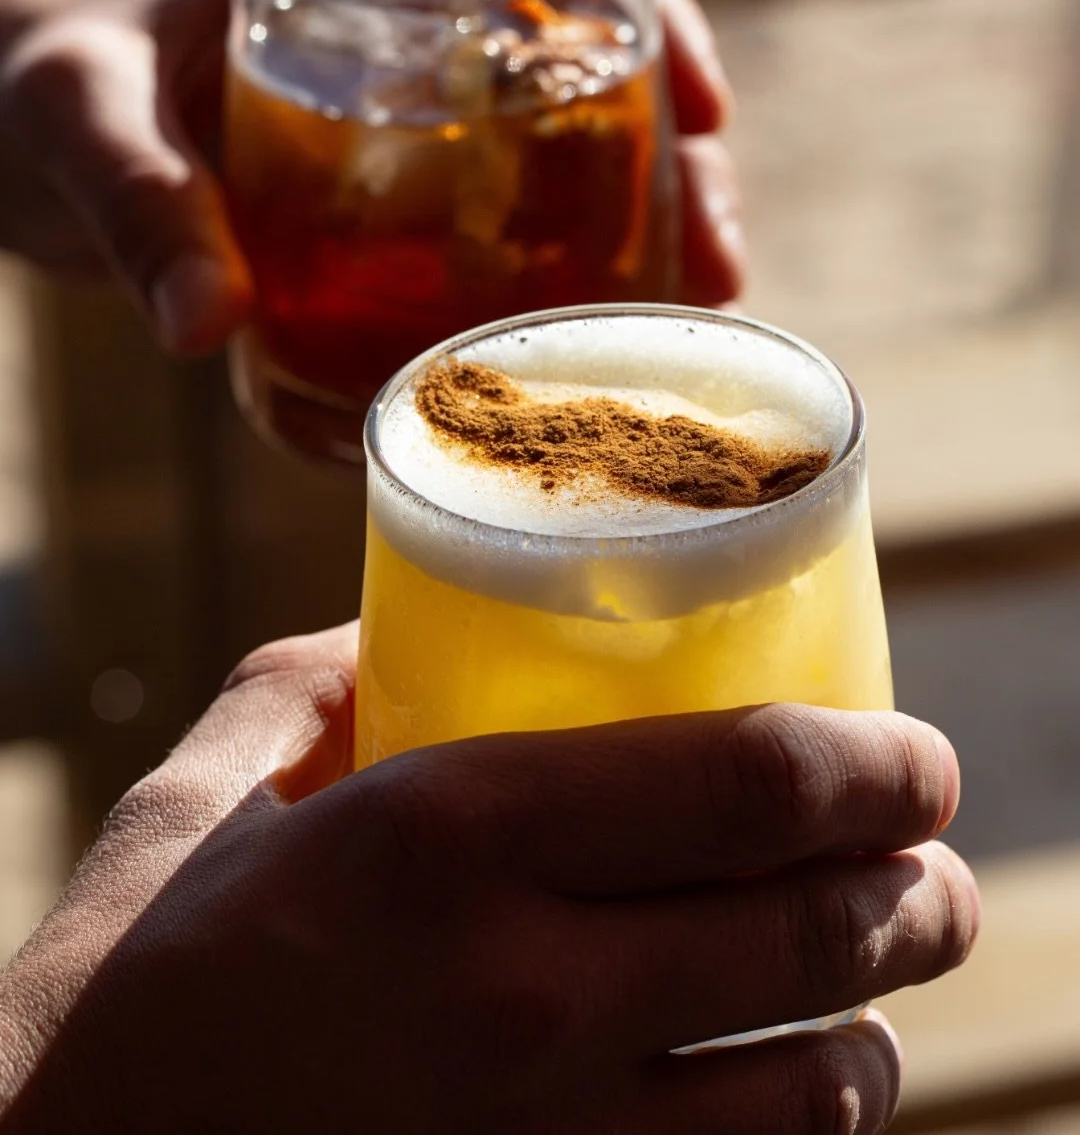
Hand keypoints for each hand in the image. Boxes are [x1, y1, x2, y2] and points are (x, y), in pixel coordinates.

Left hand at [0, 0, 740, 355]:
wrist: (28, 128)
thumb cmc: (50, 88)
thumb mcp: (78, 120)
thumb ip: (138, 203)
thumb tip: (207, 326)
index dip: (646, 24)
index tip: (704, 117)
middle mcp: (410, 8)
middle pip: (589, 63)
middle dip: (673, 158)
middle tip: (713, 262)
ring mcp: (416, 96)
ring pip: (569, 143)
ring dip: (639, 222)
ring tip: (684, 305)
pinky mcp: (405, 170)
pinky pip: (507, 204)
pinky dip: (558, 262)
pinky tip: (584, 327)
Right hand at [0, 625, 976, 1132]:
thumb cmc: (128, 975)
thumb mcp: (210, 793)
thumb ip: (309, 688)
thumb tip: (386, 631)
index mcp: (448, 836)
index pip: (744, 782)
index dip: (873, 762)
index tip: (916, 754)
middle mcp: (520, 993)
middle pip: (814, 937)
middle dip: (921, 897)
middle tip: (940, 867)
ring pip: (808, 1096)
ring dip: (877, 1033)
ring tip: (881, 992)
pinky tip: (789, 1103)